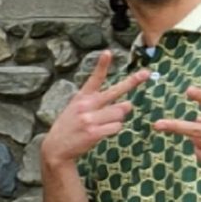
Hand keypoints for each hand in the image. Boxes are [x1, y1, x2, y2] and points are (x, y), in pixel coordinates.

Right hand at [40, 51, 151, 168]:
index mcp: (81, 98)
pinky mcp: (94, 132)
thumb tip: (128, 104)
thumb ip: (100, 105)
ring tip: (104, 123)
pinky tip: (102, 132)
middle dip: (132, 82)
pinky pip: (117, 126)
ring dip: (118, 118)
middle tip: (145, 74)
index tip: (108, 52)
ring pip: (120, 112)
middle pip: (115, 92)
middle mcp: (86, 106)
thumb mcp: (76, 110)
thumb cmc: (69, 127)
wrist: (55, 148)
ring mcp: (89, 119)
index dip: (102, 65)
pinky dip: (114, 129)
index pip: (93, 79)